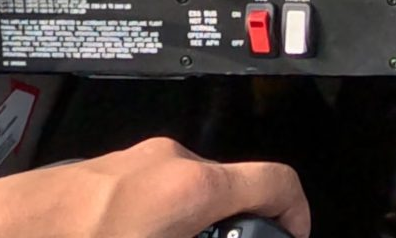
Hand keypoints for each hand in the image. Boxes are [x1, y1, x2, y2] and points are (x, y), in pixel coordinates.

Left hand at [0, 137, 309, 237]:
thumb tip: (219, 237)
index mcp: (191, 187)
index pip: (277, 183)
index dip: (296, 216)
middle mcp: (167, 164)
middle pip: (231, 195)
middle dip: (234, 234)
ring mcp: (130, 165)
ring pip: (187, 201)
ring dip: (190, 233)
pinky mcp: (99, 176)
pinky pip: (149, 202)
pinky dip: (157, 228)